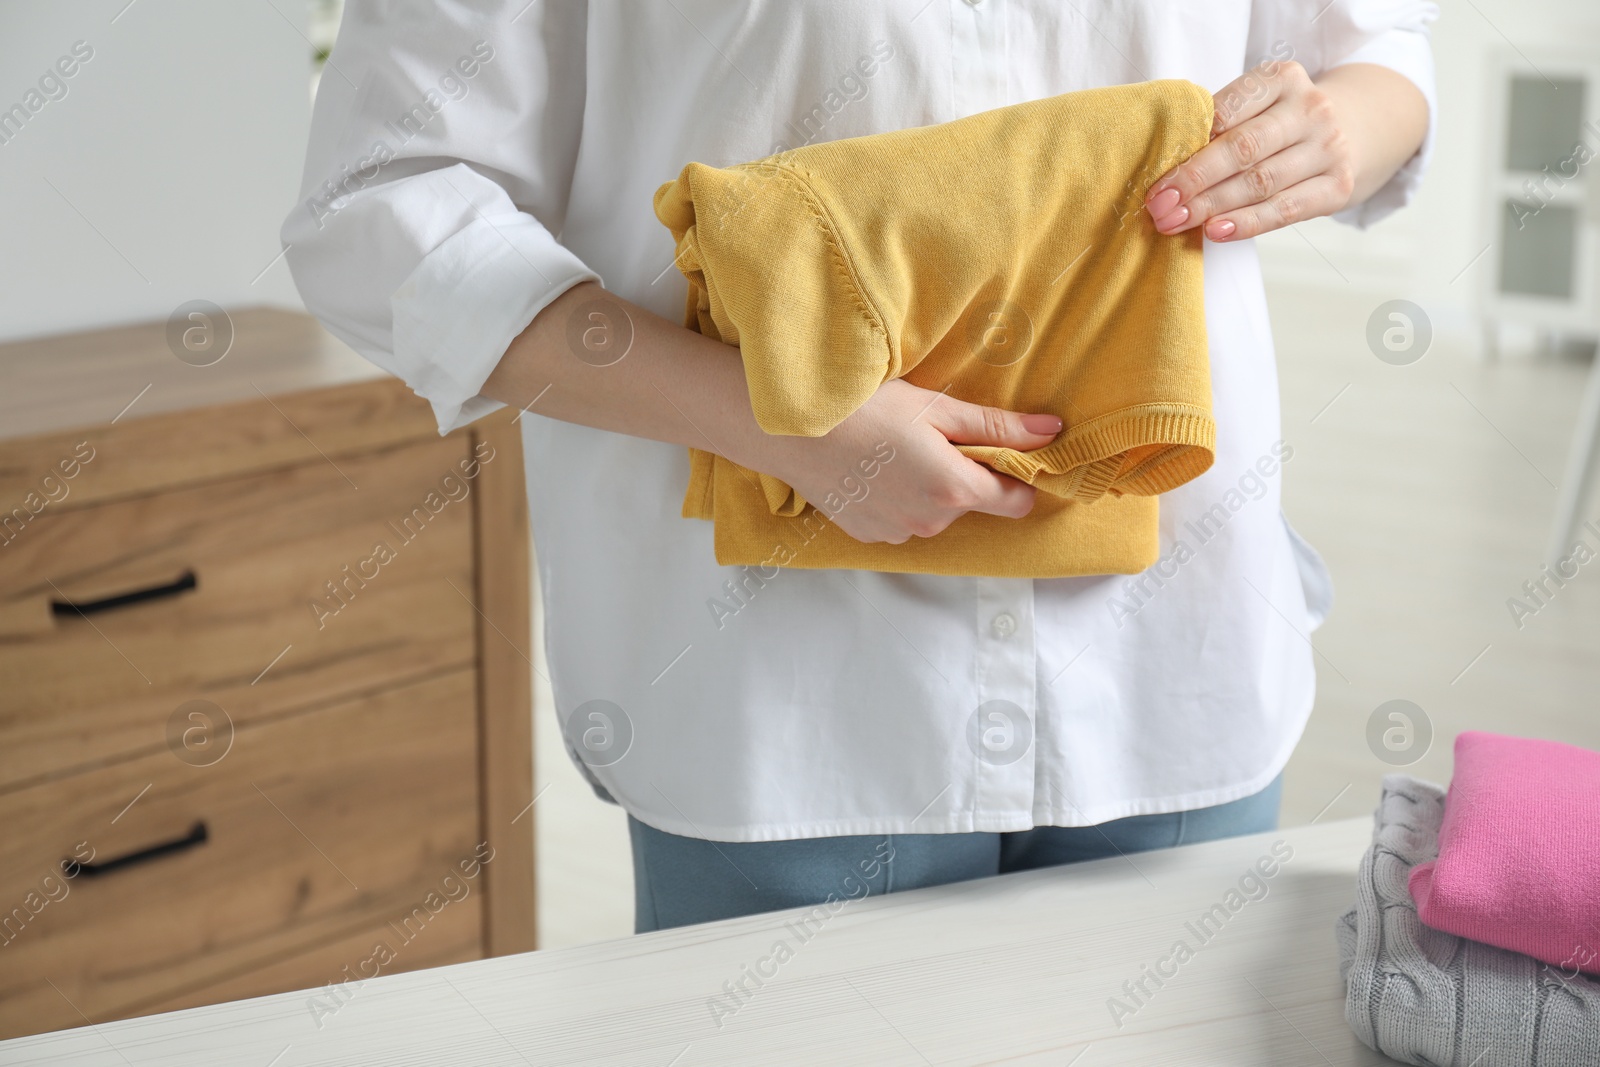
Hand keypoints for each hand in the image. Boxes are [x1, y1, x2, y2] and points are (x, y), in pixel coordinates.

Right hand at [744, 380, 1062, 544]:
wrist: (791, 431)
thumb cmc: (865, 409)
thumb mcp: (937, 408)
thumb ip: (998, 428)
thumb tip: (1053, 432)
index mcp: (953, 490)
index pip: (1016, 502)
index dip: (1016, 476)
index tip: (1002, 452)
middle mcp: (929, 522)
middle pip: (971, 504)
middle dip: (964, 476)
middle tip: (930, 437)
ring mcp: (897, 534)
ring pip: (935, 514)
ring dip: (929, 489)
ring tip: (895, 451)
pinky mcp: (869, 536)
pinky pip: (902, 521)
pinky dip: (898, 499)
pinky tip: (874, 469)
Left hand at [1143, 59, 1355, 241]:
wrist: (1355, 130)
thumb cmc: (1283, 122)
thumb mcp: (1258, 105)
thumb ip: (1221, 126)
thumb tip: (1167, 172)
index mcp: (1282, 78)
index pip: (1226, 112)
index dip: (1188, 148)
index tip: (1157, 179)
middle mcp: (1310, 109)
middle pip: (1242, 149)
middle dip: (1194, 180)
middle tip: (1159, 206)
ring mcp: (1328, 148)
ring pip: (1260, 182)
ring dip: (1211, 206)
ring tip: (1175, 222)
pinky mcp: (1337, 185)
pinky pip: (1284, 209)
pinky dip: (1246, 223)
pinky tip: (1216, 231)